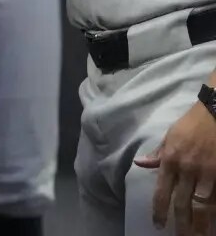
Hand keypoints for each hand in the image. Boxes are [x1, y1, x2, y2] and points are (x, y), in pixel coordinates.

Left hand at [135, 102, 215, 234]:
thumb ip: (158, 154)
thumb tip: (140, 163)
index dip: (160, 211)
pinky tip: (214, 223)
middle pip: (183, 204)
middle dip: (182, 224)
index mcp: (171, 160)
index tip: (158, 225)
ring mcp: (208, 173)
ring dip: (201, 225)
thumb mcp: (170, 136)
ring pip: (204, 206)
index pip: (162, 192)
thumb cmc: (192, 124)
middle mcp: (188, 169)